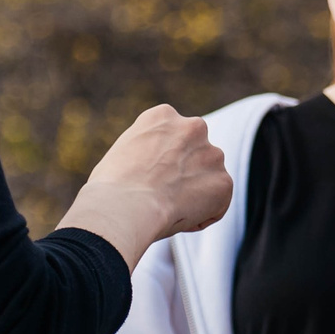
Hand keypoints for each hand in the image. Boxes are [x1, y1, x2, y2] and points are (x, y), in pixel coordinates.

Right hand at [59, 105, 232, 268]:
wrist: (124, 205)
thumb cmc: (111, 187)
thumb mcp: (123, 153)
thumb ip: (147, 153)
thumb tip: (152, 171)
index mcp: (163, 116)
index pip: (174, 139)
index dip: (163, 164)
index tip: (150, 179)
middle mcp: (193, 127)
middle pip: (196, 155)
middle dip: (186, 174)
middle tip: (163, 196)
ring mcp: (212, 154)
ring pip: (208, 179)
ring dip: (195, 195)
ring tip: (167, 209)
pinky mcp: (223, 182)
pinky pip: (216, 205)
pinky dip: (202, 217)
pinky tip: (176, 217)